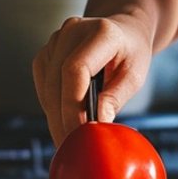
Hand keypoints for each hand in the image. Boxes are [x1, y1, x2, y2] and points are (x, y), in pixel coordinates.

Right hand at [31, 14, 152, 144]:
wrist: (124, 31)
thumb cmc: (132, 53)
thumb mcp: (135, 75)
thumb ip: (116, 97)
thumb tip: (96, 125)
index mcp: (101, 32)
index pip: (76, 70)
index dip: (73, 106)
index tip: (79, 134)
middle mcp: (73, 30)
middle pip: (57, 80)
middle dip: (62, 119)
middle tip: (71, 148)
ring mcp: (57, 39)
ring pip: (46, 85)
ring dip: (54, 116)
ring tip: (67, 140)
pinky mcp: (47, 51)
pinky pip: (42, 83)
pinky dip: (50, 105)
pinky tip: (61, 120)